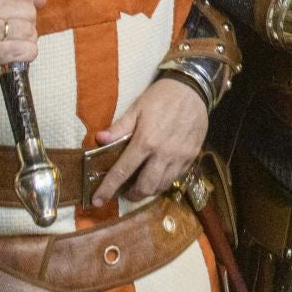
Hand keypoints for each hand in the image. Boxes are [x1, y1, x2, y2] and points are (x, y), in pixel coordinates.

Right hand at [0, 0, 45, 82]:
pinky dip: (27, 53)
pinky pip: (22, 50)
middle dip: (28, 23)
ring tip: (13, 41)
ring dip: (27, 39)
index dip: (26, 2)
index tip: (17, 10)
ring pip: (28, 31)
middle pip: (29, 12)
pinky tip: (19, 53)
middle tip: (14, 29)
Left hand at [92, 78, 209, 205]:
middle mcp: (163, 153)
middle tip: (126, 192)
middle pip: (145, 187)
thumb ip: (119, 127)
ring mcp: (180, 157)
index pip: (122, 171)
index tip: (97, 201)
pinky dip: (165, 181)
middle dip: (133, 195)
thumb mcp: (137, 107)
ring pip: (162, 186)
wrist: (193, 89)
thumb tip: (99, 139)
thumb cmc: (161, 96)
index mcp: (145, 140)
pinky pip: (176, 177)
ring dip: (149, 190)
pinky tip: (159, 174)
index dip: (108, 188)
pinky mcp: (192, 157)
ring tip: (142, 185)